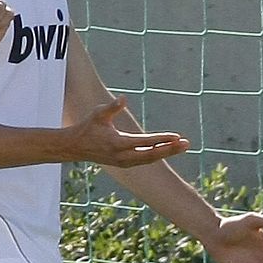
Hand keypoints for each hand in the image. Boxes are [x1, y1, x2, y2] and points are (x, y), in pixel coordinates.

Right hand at [68, 96, 190, 165]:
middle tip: (187, 143)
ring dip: (166, 153)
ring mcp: (124, 162)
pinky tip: (168, 150)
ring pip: (149, 159)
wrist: (75, 147)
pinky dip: (157, 156)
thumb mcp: (98, 114)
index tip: (176, 136)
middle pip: (151, 155)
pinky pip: (144, 161)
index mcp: (118, 143)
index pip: (145, 142)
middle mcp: (123, 156)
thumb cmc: (88, 127)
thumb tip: (124, 99)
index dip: (161, 140)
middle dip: (170, 150)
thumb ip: (112, 107)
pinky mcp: (124, 164)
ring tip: (182, 146)